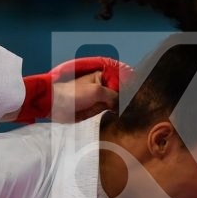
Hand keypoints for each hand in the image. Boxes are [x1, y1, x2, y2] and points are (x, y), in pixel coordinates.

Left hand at [15, 57, 130, 123]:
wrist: (55, 106)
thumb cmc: (73, 94)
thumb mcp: (96, 91)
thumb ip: (113, 96)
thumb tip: (125, 105)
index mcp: (102, 77)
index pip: (121, 81)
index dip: (130, 88)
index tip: (141, 96)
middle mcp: (102, 87)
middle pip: (120, 94)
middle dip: (128, 100)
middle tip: (141, 109)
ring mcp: (99, 99)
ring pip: (115, 104)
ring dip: (122, 110)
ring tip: (135, 116)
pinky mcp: (94, 111)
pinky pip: (108, 113)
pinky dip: (115, 116)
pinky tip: (125, 121)